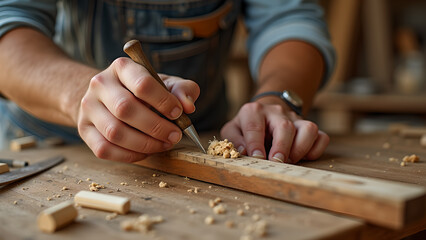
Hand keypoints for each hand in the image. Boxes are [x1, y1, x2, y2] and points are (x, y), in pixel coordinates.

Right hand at [77, 57, 199, 161]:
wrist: (107, 97)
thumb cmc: (142, 91)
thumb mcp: (165, 83)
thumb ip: (182, 90)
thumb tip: (188, 105)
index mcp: (122, 67)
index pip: (142, 83)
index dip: (163, 101)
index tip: (178, 113)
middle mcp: (100, 84)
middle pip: (125, 109)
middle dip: (156, 127)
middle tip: (175, 135)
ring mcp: (88, 107)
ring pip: (114, 132)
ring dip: (144, 144)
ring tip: (163, 144)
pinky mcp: (84, 129)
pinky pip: (104, 149)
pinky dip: (129, 155)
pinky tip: (145, 151)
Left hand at [220, 101, 328, 162]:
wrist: (266, 111)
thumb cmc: (247, 125)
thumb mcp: (233, 129)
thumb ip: (234, 140)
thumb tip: (244, 152)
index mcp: (254, 111)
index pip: (255, 127)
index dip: (255, 144)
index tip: (257, 158)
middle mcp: (276, 112)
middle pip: (285, 127)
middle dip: (282, 147)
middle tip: (276, 163)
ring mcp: (295, 119)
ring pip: (308, 129)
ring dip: (301, 148)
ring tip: (290, 161)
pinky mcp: (308, 128)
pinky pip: (321, 137)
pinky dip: (315, 150)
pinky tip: (303, 158)